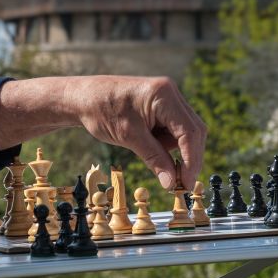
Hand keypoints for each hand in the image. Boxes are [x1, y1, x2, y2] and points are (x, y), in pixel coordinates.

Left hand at [0, 76, 206, 190]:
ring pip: (185, 132)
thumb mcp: (128, 137)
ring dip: (174, 150)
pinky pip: (174, 128)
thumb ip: (154, 159)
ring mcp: (168, 98)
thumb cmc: (101, 111)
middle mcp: (171, 93)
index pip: (189, 132)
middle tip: (179, 184)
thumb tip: (171, 183)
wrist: (84, 97)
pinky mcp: (162, 105)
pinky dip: (166, 143)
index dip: (191, 161)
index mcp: (163, 95)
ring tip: (146, 152)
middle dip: (188, 158)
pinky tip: (148, 145)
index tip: (186, 184)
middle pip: (194, 131)